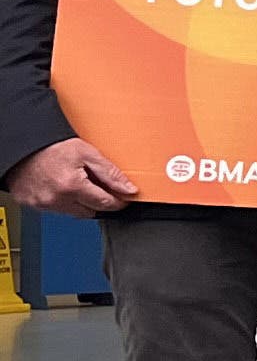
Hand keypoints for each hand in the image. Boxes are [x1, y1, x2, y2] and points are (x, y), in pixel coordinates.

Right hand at [6, 138, 134, 215]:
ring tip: (76, 182)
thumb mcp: (87, 153)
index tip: (123, 198)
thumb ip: (110, 173)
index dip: (118, 201)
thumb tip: (129, 189)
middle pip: (90, 211)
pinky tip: (61, 186)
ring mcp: (43, 204)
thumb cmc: (51, 147)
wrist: (22, 147)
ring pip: (73, 212)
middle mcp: (56, 199)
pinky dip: (62, 201)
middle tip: (97, 185)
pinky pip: (56, 209)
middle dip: (98, 200)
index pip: (105, 204)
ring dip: (80, 202)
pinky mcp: (33, 205)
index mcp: (71, 186)